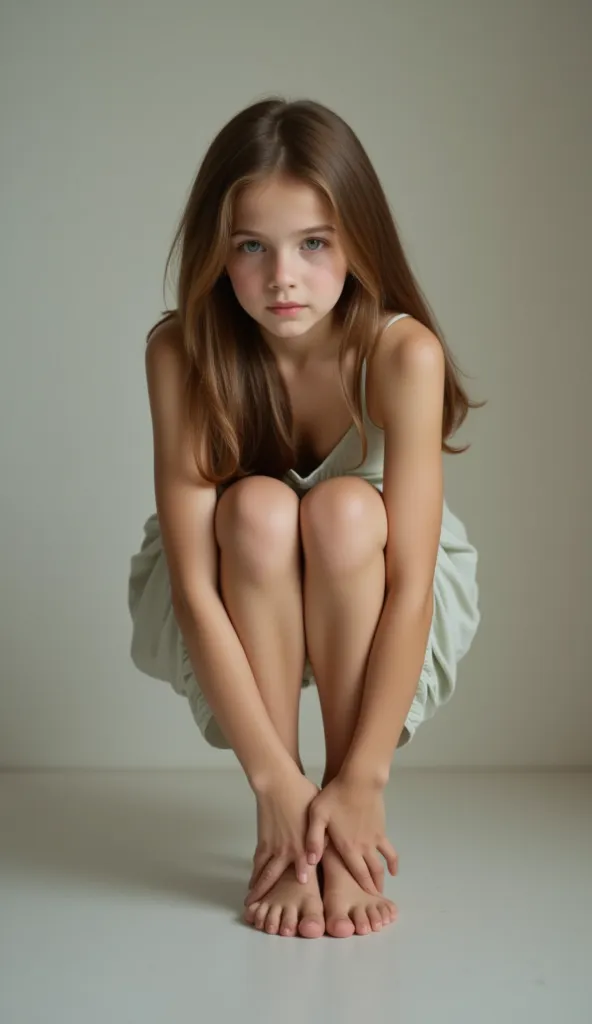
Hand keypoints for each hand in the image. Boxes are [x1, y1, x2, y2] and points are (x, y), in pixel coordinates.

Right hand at [245, 769, 326, 905]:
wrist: (278, 783)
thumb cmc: (302, 794)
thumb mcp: (319, 816)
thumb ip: (323, 836)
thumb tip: (332, 848)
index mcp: (304, 845)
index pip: (305, 874)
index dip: (304, 890)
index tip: (305, 907)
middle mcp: (288, 850)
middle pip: (279, 879)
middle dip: (273, 897)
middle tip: (268, 914)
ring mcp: (273, 846)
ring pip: (265, 873)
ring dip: (260, 889)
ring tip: (253, 904)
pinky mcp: (264, 839)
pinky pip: (259, 861)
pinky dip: (255, 872)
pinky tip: (252, 882)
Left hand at [305, 775, 397, 894]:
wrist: (360, 780)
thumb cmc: (335, 795)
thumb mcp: (317, 815)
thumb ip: (313, 839)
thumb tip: (309, 863)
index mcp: (348, 847)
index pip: (356, 875)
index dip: (361, 890)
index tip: (365, 903)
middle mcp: (364, 847)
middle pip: (371, 873)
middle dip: (372, 889)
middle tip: (373, 902)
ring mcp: (375, 838)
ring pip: (381, 864)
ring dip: (382, 879)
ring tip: (381, 891)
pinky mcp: (381, 828)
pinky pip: (389, 850)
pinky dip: (392, 862)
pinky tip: (393, 869)